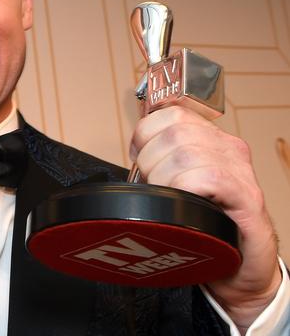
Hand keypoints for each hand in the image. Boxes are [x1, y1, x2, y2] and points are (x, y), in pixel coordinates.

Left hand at [131, 106, 281, 329]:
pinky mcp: (246, 198)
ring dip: (163, 178)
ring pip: (186, 152)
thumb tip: (135, 152)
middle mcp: (227, 149)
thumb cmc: (207, 228)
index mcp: (210, 140)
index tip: (138, 156)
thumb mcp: (181, 185)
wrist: (243, 268)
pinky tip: (182, 204)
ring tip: (165, 199)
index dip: (145, 132)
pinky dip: (184, 189)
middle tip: (152, 186)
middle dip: (150, 159)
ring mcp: (239, 172)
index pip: (171, 113)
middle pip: (174, 131)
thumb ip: (164, 162)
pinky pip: (208, 177)